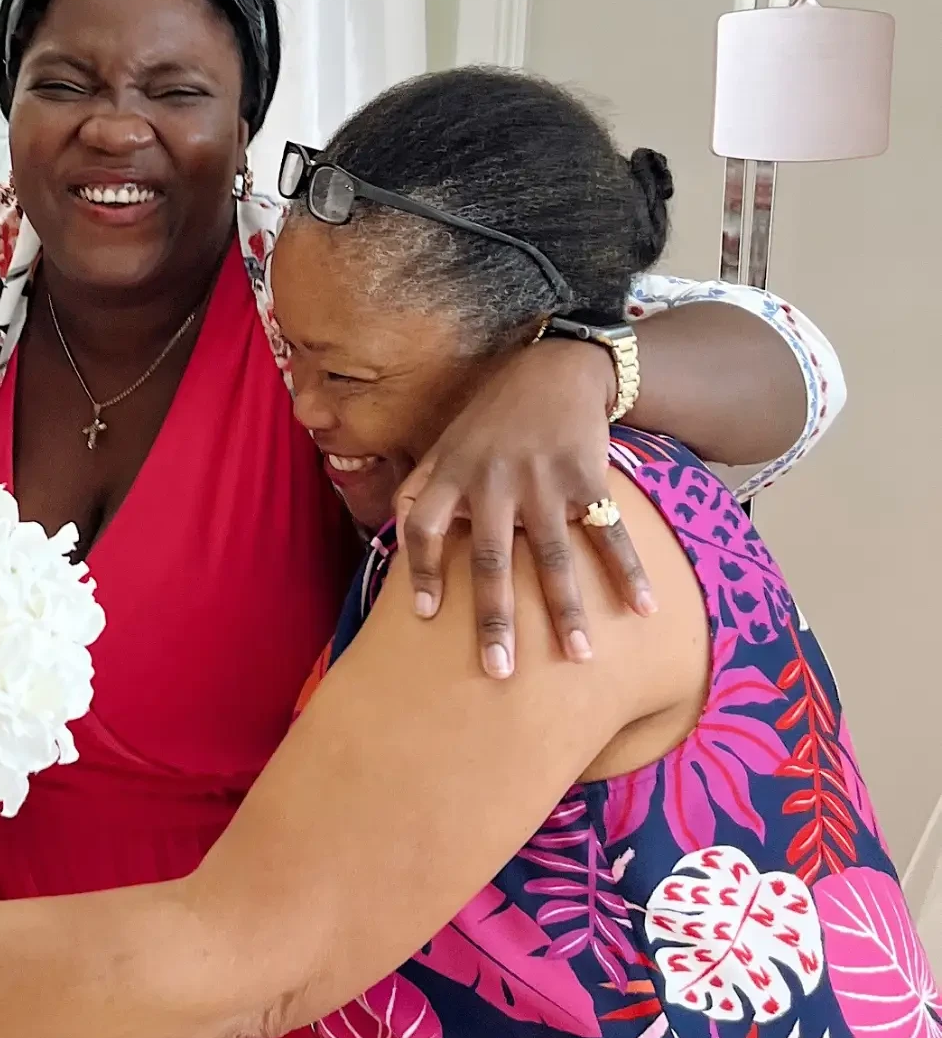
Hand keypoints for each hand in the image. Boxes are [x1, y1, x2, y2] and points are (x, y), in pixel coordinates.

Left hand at [396, 339, 653, 677]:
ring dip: (567, 610)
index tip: (426, 616)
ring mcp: (541, 480)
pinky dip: (627, 571)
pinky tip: (642, 609)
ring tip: (579, 655)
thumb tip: (394, 538)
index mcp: (451, 473)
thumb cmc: (492, 418)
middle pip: (490, 558)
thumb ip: (421, 489)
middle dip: (494, 617)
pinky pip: (608, 532)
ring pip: (553, 556)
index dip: (421, 570)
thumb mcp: (446, 443)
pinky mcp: (586, 476)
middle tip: (498, 669)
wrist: (553, 367)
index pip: (422, 526)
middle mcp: (492, 480)